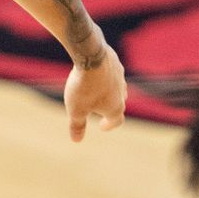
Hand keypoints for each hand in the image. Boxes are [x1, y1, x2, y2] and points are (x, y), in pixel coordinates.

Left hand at [62, 28, 126, 142]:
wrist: (90, 57)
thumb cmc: (83, 87)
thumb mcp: (76, 110)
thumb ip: (77, 125)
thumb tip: (76, 140)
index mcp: (115, 107)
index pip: (116, 121)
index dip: (109, 125)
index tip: (101, 126)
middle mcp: (122, 92)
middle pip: (119, 103)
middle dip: (109, 107)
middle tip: (98, 109)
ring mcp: (120, 76)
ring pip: (117, 86)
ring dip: (109, 90)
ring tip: (96, 90)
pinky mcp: (115, 61)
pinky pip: (111, 71)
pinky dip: (105, 75)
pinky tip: (94, 72)